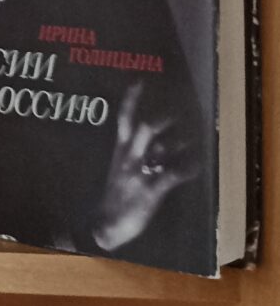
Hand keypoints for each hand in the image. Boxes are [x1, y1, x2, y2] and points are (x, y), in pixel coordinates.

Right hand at [88, 81, 200, 253]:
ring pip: (161, 148)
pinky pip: (172, 175)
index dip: (132, 100)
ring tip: (197, 134)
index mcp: (120, 151)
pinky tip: (199, 165)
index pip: (124, 119)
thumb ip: (131, 152)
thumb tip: (149, 136)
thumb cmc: (115, 196)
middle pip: (145, 127)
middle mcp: (129, 158)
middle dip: (164, 115)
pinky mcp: (151, 191)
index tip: (140, 81)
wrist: (107, 224)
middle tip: (180, 106)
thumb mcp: (118, 169)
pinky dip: (188, 169)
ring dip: (182, 140)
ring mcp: (140, 173)